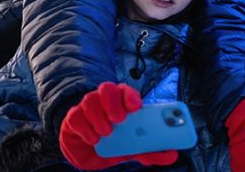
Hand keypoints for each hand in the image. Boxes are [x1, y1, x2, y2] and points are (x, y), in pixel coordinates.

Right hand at [59, 82, 177, 169]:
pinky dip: (85, 128)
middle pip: (107, 88)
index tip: (135, 107)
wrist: (86, 154)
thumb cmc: (112, 144)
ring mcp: (86, 108)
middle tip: (120, 119)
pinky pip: (75, 116)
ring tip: (106, 133)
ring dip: (99, 116)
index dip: (131, 96)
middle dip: (113, 102)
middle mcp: (103, 101)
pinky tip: (93, 139)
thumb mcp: (132, 149)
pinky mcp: (72, 118)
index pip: (126, 91)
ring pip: (90, 100)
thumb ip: (151, 151)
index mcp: (121, 103)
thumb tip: (172, 155)